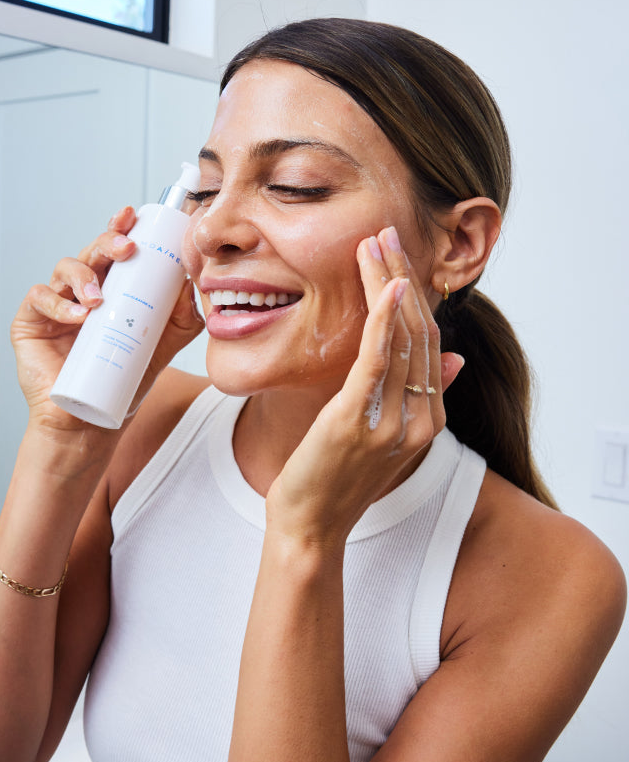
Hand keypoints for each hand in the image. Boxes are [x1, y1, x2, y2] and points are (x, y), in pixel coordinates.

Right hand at [10, 206, 203, 431]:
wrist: (91, 420)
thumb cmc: (122, 380)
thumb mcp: (160, 345)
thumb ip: (179, 318)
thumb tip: (190, 283)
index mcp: (112, 287)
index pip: (115, 250)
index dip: (121, 227)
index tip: (134, 216)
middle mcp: (82, 289)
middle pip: (92, 251)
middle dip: (108, 242)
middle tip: (126, 249)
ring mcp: (55, 303)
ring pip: (64, 267)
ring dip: (83, 276)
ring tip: (98, 300)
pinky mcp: (30, 321)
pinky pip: (39, 297)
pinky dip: (58, 303)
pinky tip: (77, 316)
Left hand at [265, 225, 463, 549]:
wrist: (309, 527)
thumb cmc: (336, 479)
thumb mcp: (384, 437)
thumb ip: (418, 398)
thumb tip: (453, 360)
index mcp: (428, 420)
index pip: (429, 342)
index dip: (414, 293)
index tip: (395, 255)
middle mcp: (419, 419)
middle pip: (419, 332)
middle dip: (402, 276)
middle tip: (386, 234)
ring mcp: (392, 422)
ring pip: (399, 338)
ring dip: (387, 284)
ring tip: (374, 244)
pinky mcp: (358, 420)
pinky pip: (376, 359)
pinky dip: (383, 318)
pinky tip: (384, 284)